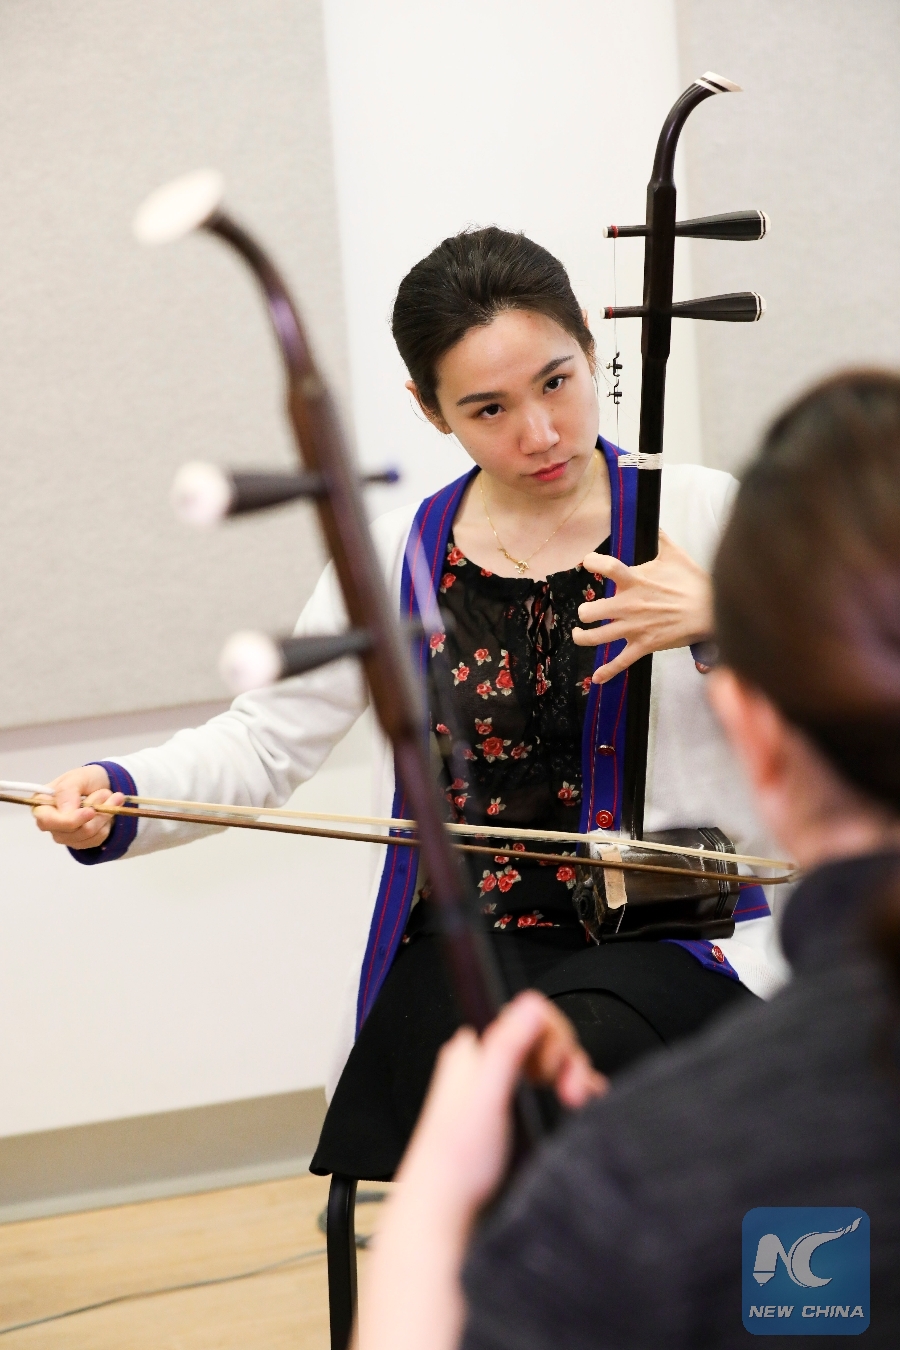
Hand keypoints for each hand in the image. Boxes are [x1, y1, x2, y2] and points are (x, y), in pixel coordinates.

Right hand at [32, 765, 123, 848]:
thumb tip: (65, 813)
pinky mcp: (80, 842)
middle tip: (106, 793)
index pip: (47, 821)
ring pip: (88, 835)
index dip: (70, 820)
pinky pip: (97, 838)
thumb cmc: (85, 780)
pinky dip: (106, 823)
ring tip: (109, 797)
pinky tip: (105, 811)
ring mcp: (64, 835)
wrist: (102, 786)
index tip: (90, 811)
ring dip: (104, 815)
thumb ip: (67, 791)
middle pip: (72, 832)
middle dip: (95, 813)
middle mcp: (49, 824)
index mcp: (41, 805)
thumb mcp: (77, 777)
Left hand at [400, 991, 605, 1216]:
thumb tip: (530, 1005)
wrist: (445, 1211)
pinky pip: (548, 1086)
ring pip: (549, 1062)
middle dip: (566, 1062)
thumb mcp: (486, 1099)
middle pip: (543, 1038)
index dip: (551, 1039)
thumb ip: (506, 1049)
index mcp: (473, 1049)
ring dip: (570, 1077)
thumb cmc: (455, 1163)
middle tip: (571, 1094)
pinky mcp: (511, 1108)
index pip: (528, 1015)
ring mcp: (500, 1085)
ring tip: (575, 1102)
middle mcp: (486, 1061)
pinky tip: (580, 1105)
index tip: (552, 1072)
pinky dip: (569, 1091)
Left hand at [572, 530, 713, 684]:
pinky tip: (596, 678)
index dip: (592, 563)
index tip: (587, 563)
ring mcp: (635, 628)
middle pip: (591, 610)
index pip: (606, 567)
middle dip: (584, 612)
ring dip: (583, 637)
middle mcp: (630, 605)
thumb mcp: (675, 555)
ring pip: (597, 637)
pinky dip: (606, 672)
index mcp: (636, 581)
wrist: (712, 610)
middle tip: (587, 612)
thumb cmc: (694, 582)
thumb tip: (656, 523)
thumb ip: (661, 539)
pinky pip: (621, 662)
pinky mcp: (644, 646)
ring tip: (579, 634)